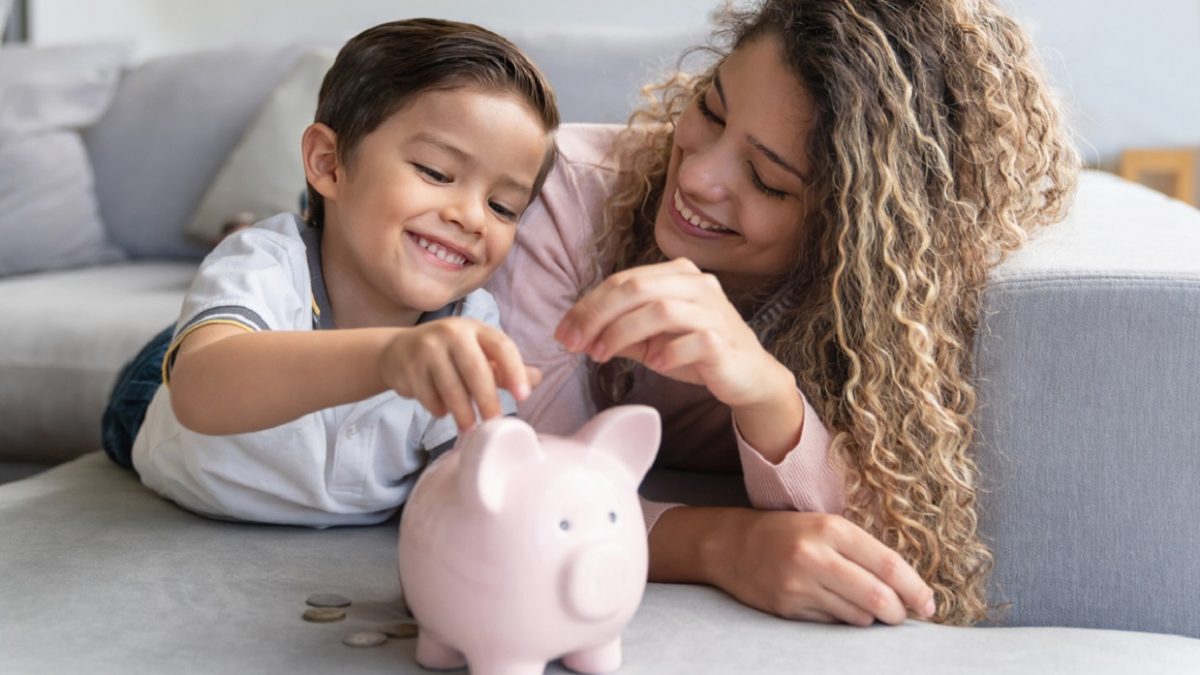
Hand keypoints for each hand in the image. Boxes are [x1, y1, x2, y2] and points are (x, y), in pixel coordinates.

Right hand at [378, 318, 540, 430]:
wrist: (398, 351)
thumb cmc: (448, 354)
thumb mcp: (477, 353)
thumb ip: (504, 368)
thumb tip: (537, 379)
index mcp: (475, 328)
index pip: (501, 346)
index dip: (515, 371)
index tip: (524, 396)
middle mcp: (451, 332)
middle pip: (476, 370)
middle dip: (487, 400)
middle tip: (494, 423)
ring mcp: (427, 348)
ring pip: (451, 388)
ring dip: (463, 413)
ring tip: (470, 429)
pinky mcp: (408, 367)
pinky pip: (429, 396)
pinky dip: (439, 409)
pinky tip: (442, 410)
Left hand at [554, 258, 782, 409]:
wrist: (748, 376)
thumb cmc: (697, 353)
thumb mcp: (652, 339)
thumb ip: (620, 331)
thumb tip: (577, 334)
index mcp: (677, 274)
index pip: (623, 280)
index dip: (588, 305)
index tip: (563, 332)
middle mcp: (697, 284)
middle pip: (636, 287)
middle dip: (597, 315)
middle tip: (574, 344)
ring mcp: (713, 309)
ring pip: (660, 309)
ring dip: (622, 333)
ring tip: (602, 356)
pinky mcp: (724, 339)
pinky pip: (691, 339)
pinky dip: (666, 352)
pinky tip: (654, 364)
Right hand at [711, 510, 935, 625]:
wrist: (730, 544)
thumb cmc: (787, 532)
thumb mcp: (825, 526)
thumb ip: (862, 551)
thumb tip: (905, 587)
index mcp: (831, 529)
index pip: (888, 566)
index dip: (916, 590)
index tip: (929, 604)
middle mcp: (815, 557)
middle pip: (878, 598)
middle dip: (898, 613)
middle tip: (902, 615)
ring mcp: (799, 585)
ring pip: (857, 617)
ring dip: (871, 618)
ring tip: (866, 608)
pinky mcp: (788, 608)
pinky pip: (832, 624)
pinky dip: (843, 621)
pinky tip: (835, 606)